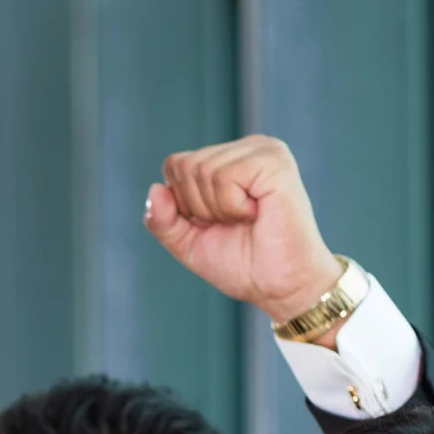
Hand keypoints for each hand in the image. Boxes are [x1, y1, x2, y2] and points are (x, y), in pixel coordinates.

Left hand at [144, 135, 343, 333]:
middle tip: (235, 223)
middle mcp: (247, 147)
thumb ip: (163, 220)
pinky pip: (225, 176)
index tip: (215, 222)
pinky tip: (256, 214)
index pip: (174, 165)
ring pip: (202, 170)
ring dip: (217, 209)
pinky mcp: (275, 161)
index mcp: (228, 159)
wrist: (278, 286)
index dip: (182, 204)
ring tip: (247, 219)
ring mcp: (263, 150)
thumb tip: (155, 188)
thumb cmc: (241, 263)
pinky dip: (232, 206)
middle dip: (198, 207)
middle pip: (184, 166)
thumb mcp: (187, 242)